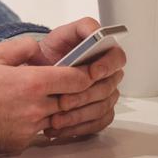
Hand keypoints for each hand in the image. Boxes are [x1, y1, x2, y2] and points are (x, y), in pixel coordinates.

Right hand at [0, 37, 93, 154]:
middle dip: (74, 93)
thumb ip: (23, 47)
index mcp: (33, 83)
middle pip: (71, 101)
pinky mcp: (21, 143)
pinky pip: (38, 132)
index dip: (84, 75)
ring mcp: (29, 128)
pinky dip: (37, 124)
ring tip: (44, 99)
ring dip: (56, 110)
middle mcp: (36, 108)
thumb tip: (38, 49)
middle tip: (71, 85)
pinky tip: (24, 114)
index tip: (85, 71)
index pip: (76, 80)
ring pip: (57, 119)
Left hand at [26, 17, 126, 140]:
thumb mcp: (62, 35)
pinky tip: (60, 128)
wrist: (39, 71)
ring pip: (101, 109)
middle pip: (108, 88)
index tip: (92, 72)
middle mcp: (110, 75)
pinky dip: (78, 128)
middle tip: (63, 101)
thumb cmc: (53, 52)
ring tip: (56, 118)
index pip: (118, 58)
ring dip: (78, 115)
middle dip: (84, 96)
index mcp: (105, 53)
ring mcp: (106, 95)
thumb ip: (80, 29)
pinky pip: (97, 124)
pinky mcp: (100, 112)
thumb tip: (95, 31)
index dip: (107, 66)